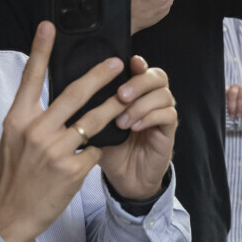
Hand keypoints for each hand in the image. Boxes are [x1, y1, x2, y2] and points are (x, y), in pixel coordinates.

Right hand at [0, 22, 127, 241]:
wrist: (10, 213)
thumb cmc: (14, 174)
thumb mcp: (14, 138)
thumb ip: (33, 116)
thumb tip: (55, 95)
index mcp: (18, 119)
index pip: (31, 77)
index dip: (40, 49)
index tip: (49, 25)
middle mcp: (36, 130)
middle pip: (75, 94)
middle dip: (100, 76)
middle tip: (117, 63)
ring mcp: (57, 150)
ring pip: (95, 120)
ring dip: (115, 107)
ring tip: (129, 97)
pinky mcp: (74, 169)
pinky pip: (96, 148)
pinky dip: (102, 145)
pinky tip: (104, 146)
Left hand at [99, 55, 177, 200]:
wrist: (124, 178)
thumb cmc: (110, 148)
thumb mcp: (96, 125)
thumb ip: (92, 106)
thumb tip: (72, 89)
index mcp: (135, 93)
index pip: (142, 69)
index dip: (138, 63)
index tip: (128, 62)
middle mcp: (152, 99)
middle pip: (158, 76)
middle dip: (139, 82)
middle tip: (121, 95)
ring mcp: (162, 114)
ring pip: (163, 95)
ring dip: (141, 104)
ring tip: (122, 121)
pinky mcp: (169, 131)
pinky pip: (168, 115)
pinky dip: (150, 117)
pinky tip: (135, 127)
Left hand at [226, 83, 241, 119]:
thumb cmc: (241, 102)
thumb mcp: (233, 103)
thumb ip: (229, 106)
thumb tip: (227, 113)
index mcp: (229, 89)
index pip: (225, 91)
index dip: (224, 99)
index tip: (224, 108)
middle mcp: (236, 87)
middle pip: (233, 93)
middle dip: (232, 105)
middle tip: (232, 115)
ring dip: (240, 106)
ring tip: (239, 115)